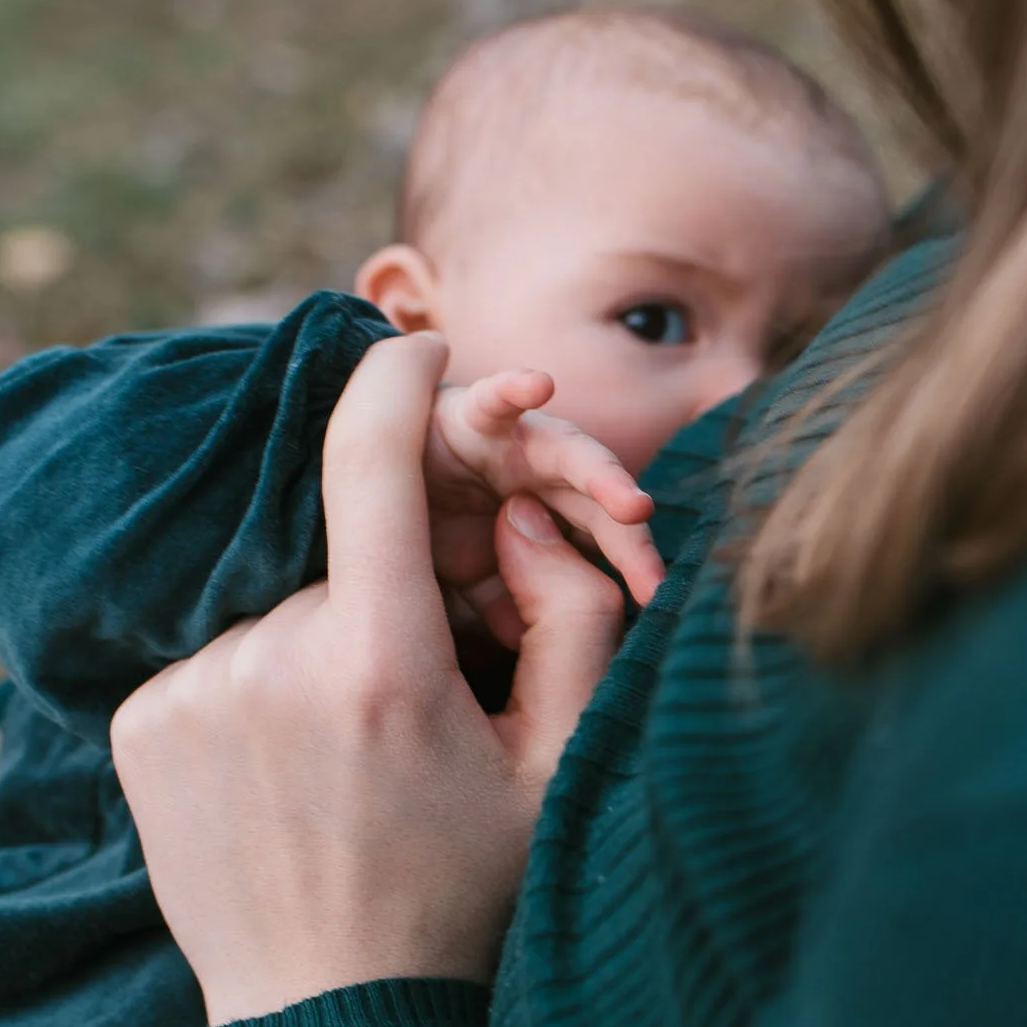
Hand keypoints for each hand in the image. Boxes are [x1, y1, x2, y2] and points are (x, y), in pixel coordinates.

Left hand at [113, 335, 625, 1022]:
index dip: (400, 375)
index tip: (428, 350)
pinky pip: (223, 646)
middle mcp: (267, 660)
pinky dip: (268, 675)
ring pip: (285, 597)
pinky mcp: (139, 721)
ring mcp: (188, 689)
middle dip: (397, 575)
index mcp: (380, 661)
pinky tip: (297, 767)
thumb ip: (572, 613)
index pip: (372, 449)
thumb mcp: (557, 764)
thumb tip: (517, 511)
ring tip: (356, 750)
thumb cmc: (462, 895)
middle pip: (348, 545)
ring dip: (329, 632)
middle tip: (430, 676)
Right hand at [425, 367, 662, 643]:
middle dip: (628, 544)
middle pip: (596, 509)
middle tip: (655, 583)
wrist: (370, 482)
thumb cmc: (425, 533)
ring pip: (567, 454)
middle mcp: (539, 477)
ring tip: (635, 507)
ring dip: (602, 477)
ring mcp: (509, 442)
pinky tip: (538, 384)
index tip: (656, 608)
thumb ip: (506, 603)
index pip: (597, 550)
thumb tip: (535, 642)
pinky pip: (491, 399)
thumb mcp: (466, 583)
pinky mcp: (467, 412)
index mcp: (547, 517)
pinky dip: (512, 389)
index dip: (629, 575)